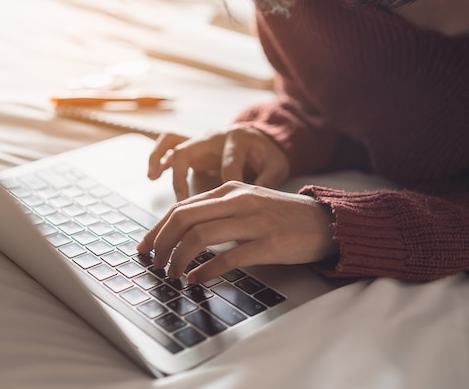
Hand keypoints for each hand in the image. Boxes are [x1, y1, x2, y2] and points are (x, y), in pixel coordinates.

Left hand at [137, 181, 336, 283]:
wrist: (325, 221)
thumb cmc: (280, 216)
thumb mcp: (246, 203)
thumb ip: (217, 212)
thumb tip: (181, 232)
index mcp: (229, 190)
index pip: (181, 207)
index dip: (157, 228)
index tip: (144, 246)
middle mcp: (238, 200)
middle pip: (184, 218)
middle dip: (161, 243)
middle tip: (153, 263)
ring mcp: (254, 220)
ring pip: (201, 235)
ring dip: (179, 258)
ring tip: (171, 274)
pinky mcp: (269, 243)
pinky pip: (229, 257)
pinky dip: (206, 270)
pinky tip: (196, 279)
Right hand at [147, 125, 289, 200]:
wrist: (260, 138)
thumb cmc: (266, 154)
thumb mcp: (277, 165)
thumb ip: (269, 179)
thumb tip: (257, 195)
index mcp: (237, 139)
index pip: (228, 163)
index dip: (226, 183)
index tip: (223, 205)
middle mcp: (213, 137)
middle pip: (189, 151)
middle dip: (180, 176)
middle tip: (180, 201)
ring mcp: (200, 140)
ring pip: (171, 142)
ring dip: (158, 158)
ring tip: (151, 177)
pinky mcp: (192, 147)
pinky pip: (169, 146)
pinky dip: (158, 157)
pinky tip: (152, 175)